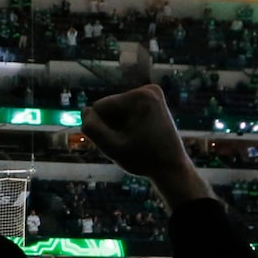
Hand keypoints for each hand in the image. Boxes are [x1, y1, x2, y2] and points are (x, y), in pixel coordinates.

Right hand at [80, 84, 208, 206]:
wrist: (172, 167)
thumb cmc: (143, 160)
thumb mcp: (112, 148)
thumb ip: (92, 129)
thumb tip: (85, 111)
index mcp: (139, 97)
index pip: (99, 107)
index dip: (103, 129)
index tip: (122, 142)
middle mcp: (148, 89)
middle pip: (109, 106)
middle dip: (113, 126)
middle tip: (130, 143)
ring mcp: (152, 93)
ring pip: (116, 109)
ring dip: (119, 126)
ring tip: (136, 140)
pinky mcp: (153, 99)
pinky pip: (126, 110)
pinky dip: (128, 123)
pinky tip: (139, 135)